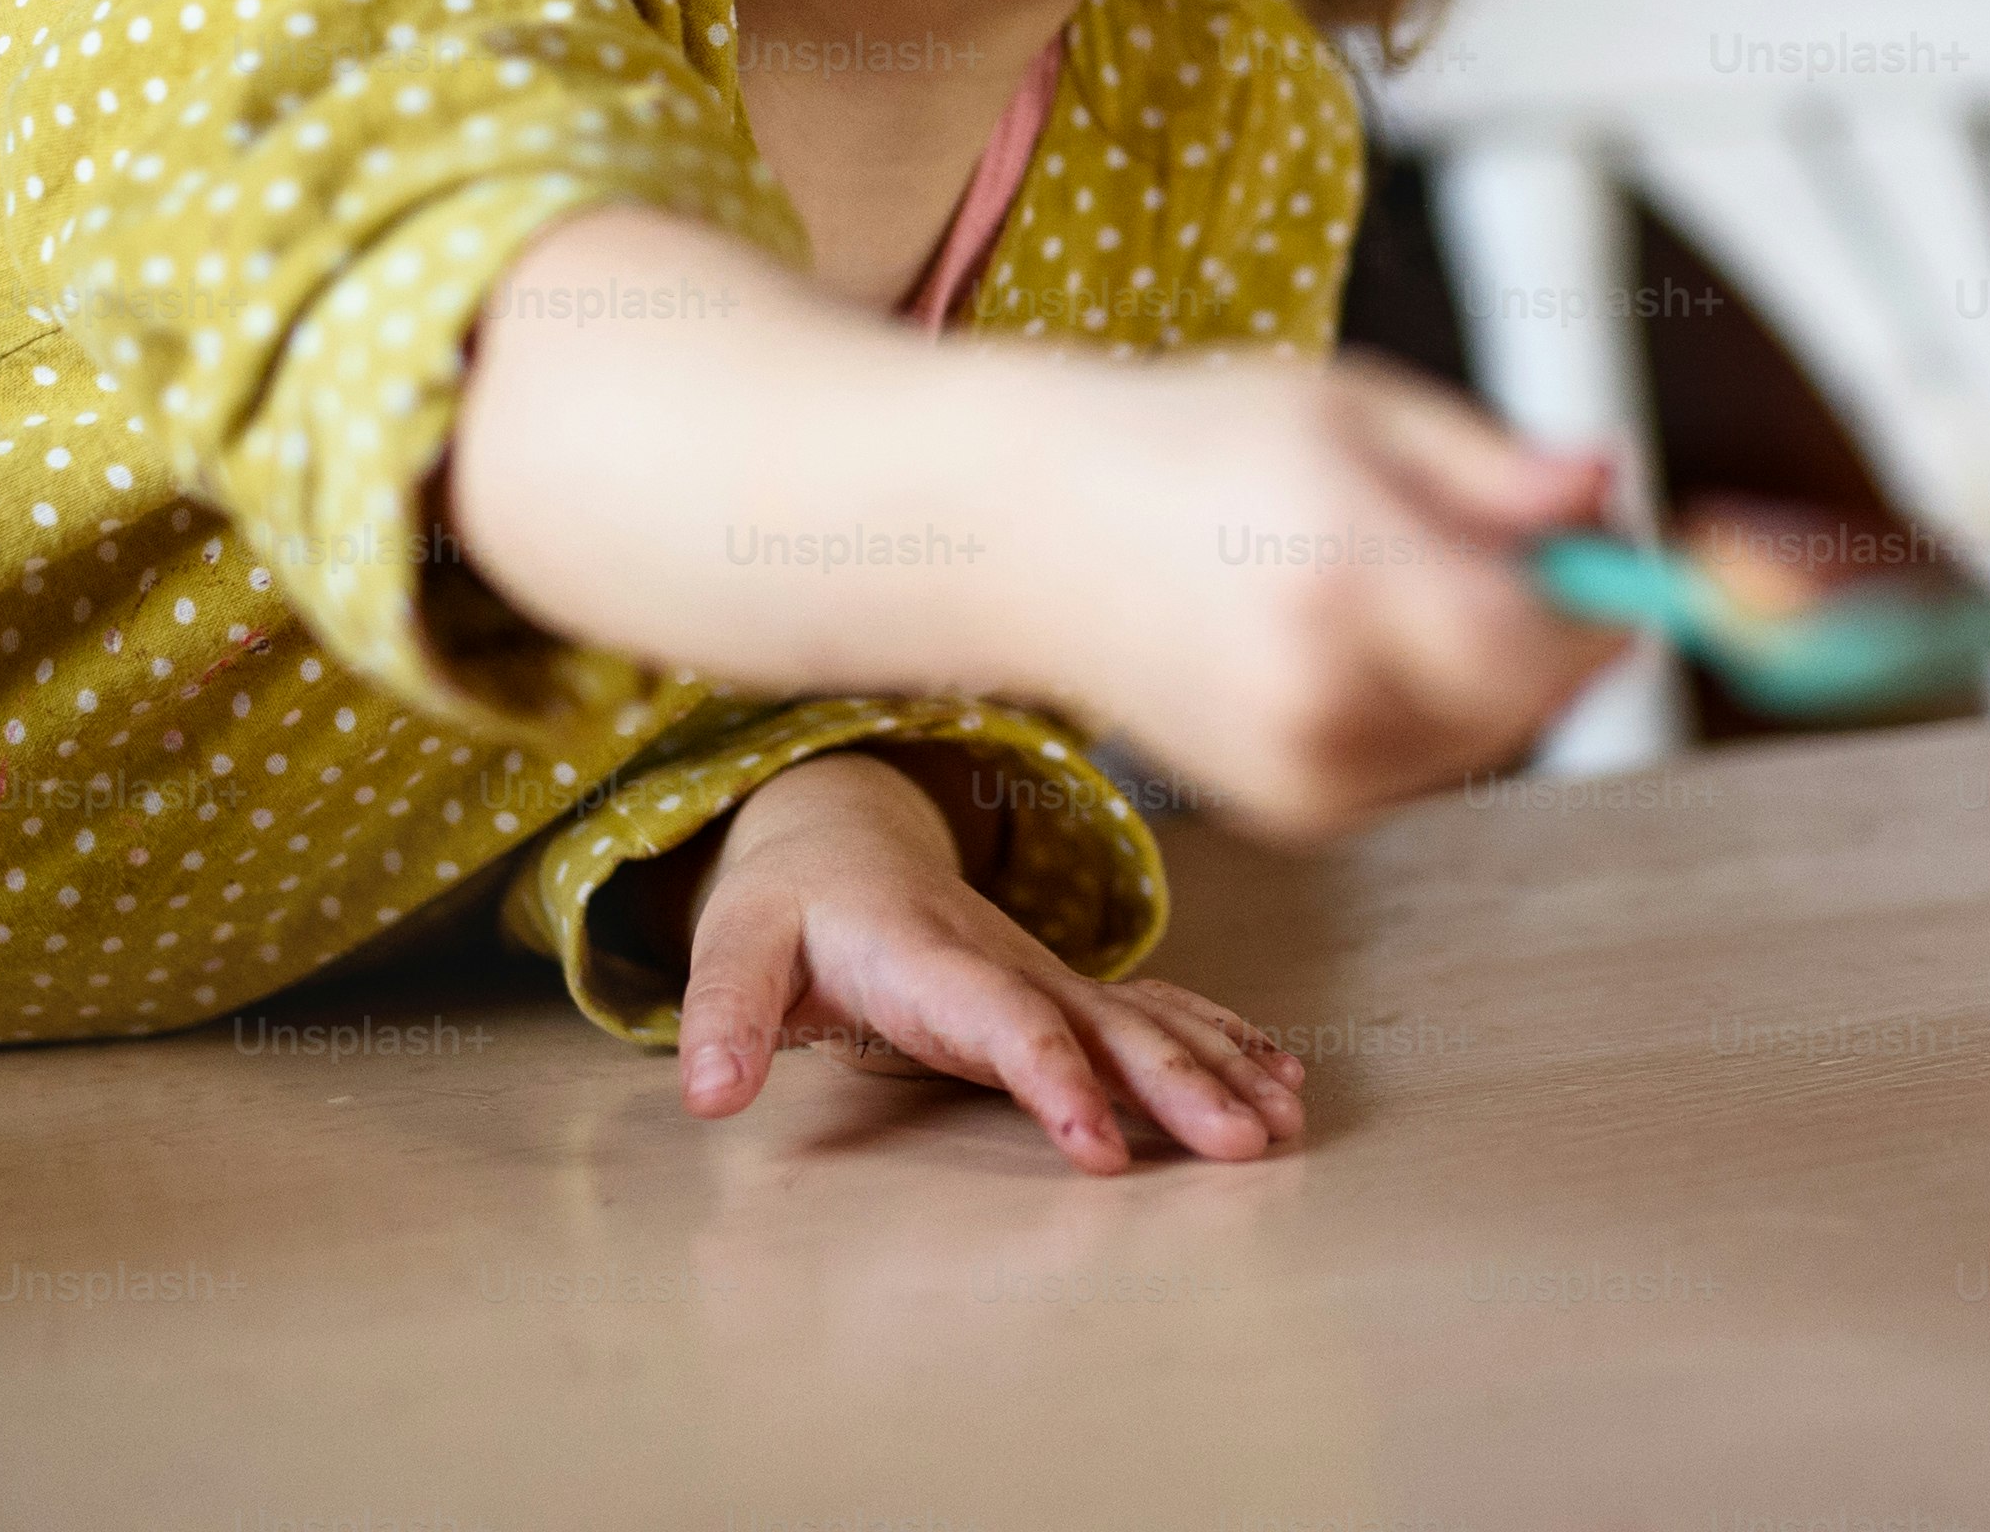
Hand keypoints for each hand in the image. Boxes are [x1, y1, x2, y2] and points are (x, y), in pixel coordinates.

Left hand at [671, 750, 1308, 1175]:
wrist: (838, 839)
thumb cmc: (785, 908)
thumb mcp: (734, 948)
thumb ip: (722, 1014)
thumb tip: (707, 1093)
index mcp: (932, 961)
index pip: (1007, 1024)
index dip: (1055, 1081)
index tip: (1099, 1150)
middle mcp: (1010, 966)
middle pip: (1109, 1026)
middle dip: (1182, 1084)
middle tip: (1244, 1142)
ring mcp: (1048, 977)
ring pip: (1150, 1021)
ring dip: (1221, 1068)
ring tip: (1282, 1123)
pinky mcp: (1064, 993)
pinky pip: (1160, 1014)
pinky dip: (1223, 1040)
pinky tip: (1278, 1075)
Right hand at [1039, 351, 1627, 843]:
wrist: (1033, 535)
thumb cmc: (1196, 443)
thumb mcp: (1357, 405)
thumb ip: (1493, 464)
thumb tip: (1608, 489)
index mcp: (1340, 580)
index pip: (1539, 639)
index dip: (1603, 596)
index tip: (1612, 540)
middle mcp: (1321, 697)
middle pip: (1531, 698)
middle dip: (1559, 625)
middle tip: (1523, 535)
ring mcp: (1302, 772)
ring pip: (1491, 736)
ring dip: (1501, 665)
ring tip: (1411, 568)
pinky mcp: (1296, 811)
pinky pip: (1432, 762)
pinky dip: (1440, 703)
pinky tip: (1364, 631)